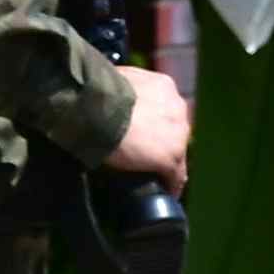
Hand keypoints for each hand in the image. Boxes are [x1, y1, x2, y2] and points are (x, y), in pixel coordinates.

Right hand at [102, 67, 191, 187]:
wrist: (96, 110)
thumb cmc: (97, 95)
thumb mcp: (117, 81)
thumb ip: (126, 89)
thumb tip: (115, 97)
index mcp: (164, 87)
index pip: (166, 111)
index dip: (157, 124)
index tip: (145, 133)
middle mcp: (177, 107)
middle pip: (175, 131)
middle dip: (162, 141)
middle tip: (144, 153)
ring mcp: (177, 134)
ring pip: (177, 153)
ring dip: (166, 163)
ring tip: (156, 176)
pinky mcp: (171, 157)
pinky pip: (175, 177)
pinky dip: (170, 185)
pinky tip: (165, 192)